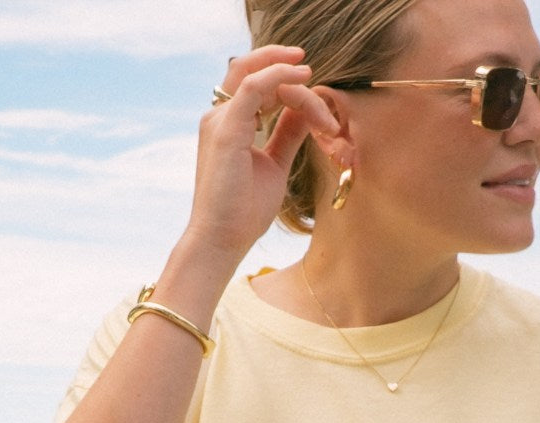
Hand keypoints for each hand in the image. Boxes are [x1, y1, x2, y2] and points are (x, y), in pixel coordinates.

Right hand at [182, 46, 339, 266]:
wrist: (222, 240)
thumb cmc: (244, 211)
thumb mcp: (275, 165)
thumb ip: (287, 135)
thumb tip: (306, 113)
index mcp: (229, 124)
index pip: (257, 88)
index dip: (289, 88)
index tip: (320, 108)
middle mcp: (219, 116)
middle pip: (251, 71)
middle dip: (283, 65)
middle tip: (312, 70)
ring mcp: (219, 121)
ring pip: (255, 76)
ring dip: (289, 76)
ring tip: (316, 86)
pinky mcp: (226, 130)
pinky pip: (253, 87)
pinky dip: (278, 78)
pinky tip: (302, 80)